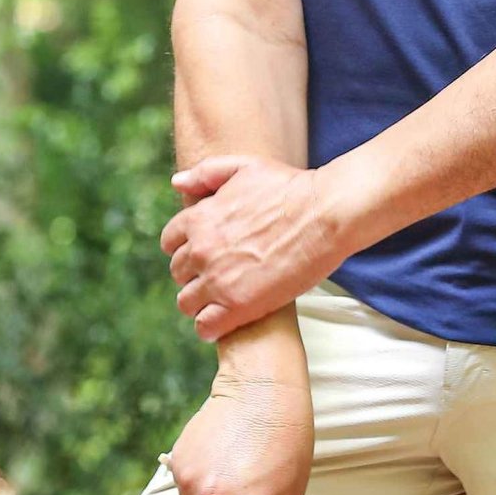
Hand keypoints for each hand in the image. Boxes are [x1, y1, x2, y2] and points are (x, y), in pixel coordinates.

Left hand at [161, 154, 340, 340]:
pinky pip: (205, 327)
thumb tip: (176, 183)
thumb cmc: (290, 188)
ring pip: (187, 303)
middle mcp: (201, 251)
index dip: (188, 247)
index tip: (206, 252)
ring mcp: (218, 280)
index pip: (171, 242)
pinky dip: (211, 326)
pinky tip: (228, 318)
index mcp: (199, 219)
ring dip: (202, 301)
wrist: (324, 214)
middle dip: (196, 274)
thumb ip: (206, 174)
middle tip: (222, 274)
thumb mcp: (245, 167)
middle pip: (179, 273)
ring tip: (225, 298)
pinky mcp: (240, 306)